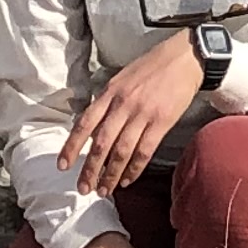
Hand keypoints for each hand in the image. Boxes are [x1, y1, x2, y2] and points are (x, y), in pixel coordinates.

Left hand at [64, 31, 208, 196]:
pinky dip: (134, 169)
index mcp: (110, 92)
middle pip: (101, 143)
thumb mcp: (122, 78)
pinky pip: (144, 151)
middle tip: (84, 189)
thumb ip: (108, 102)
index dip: (71, 146)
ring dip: (111, 174)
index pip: (85, 123)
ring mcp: (142, 114)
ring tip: (105, 190)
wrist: (185, 57)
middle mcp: (123, 104)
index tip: (62, 165)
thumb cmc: (153, 67)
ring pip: (121, 151)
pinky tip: (128, 180)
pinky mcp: (161, 122)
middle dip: (90, 169)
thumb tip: (95, 130)